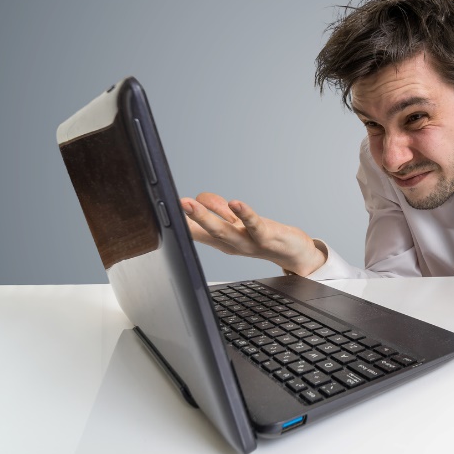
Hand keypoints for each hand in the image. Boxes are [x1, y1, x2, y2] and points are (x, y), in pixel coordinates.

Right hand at [180, 193, 326, 276]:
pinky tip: (234, 203)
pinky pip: (253, 224)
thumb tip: (198, 199)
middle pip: (205, 231)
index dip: (178, 221)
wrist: (294, 254)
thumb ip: (217, 210)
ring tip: (190, 202)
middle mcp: (230, 244)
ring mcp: (247, 242)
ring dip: (205, 217)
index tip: (159, 209)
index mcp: (221, 241)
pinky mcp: (266, 236)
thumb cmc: (261, 236)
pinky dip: (243, 213)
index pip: (194, 230)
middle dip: (187, 218)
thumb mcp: (235, 223)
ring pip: (223, 229)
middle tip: (171, 204)